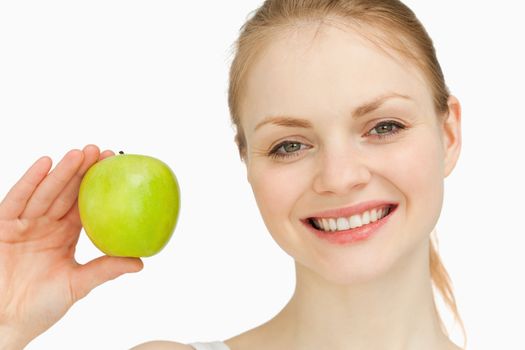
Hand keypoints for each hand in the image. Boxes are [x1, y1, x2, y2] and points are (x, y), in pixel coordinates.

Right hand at [0, 145, 142, 348]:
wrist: (5, 323)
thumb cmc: (40, 306)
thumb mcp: (78, 285)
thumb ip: (104, 270)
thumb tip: (140, 262)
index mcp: (65, 234)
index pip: (85, 204)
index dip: (100, 185)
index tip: (116, 166)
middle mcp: (46, 225)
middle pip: (66, 192)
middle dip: (83, 170)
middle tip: (101, 151)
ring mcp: (24, 223)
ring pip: (45, 192)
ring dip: (62, 172)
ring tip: (80, 153)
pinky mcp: (3, 226)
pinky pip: (16, 200)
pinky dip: (30, 181)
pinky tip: (45, 164)